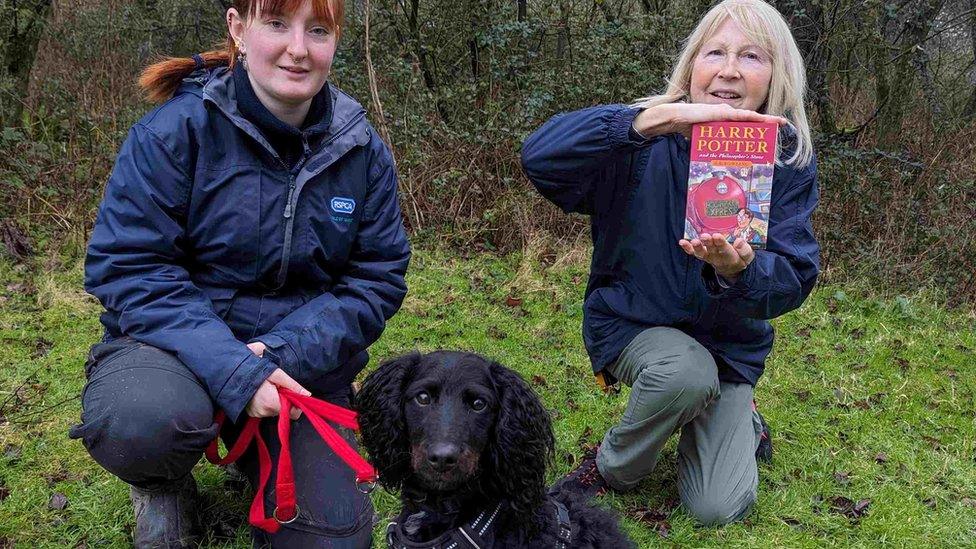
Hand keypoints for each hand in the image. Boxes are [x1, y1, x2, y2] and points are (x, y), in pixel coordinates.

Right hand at [244, 339, 310, 418]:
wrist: (234, 373)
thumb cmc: (257, 371)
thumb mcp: (278, 375)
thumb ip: (293, 386)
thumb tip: (308, 395)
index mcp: (271, 403)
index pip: (293, 413)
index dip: (294, 403)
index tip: (290, 393)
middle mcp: (263, 412)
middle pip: (283, 411)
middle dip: (283, 400)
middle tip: (276, 388)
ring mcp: (256, 414)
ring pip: (274, 411)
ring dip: (274, 402)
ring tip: (267, 389)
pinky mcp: (251, 414)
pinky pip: (265, 411)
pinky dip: (266, 404)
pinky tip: (260, 394)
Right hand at [633, 103, 788, 138]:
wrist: (673, 118)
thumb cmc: (685, 128)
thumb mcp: (702, 138)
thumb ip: (711, 144)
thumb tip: (715, 158)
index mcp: (724, 120)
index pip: (745, 122)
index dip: (759, 125)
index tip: (772, 128)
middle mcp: (726, 113)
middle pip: (751, 118)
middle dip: (767, 121)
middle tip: (783, 124)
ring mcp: (724, 111)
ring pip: (749, 116)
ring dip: (764, 119)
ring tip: (778, 122)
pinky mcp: (719, 112)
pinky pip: (738, 115)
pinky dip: (750, 117)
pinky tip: (760, 118)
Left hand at [678, 233, 754, 279]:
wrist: (732, 268)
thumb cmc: (741, 258)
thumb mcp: (747, 257)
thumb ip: (745, 250)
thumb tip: (739, 241)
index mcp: (731, 257)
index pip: (726, 250)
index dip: (721, 243)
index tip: (717, 236)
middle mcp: (718, 257)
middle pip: (712, 250)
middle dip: (708, 243)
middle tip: (705, 236)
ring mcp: (709, 256)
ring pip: (701, 253)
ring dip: (697, 247)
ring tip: (694, 241)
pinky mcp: (702, 255)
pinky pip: (694, 253)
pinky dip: (688, 248)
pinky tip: (682, 242)